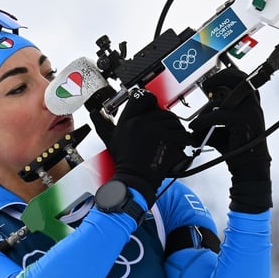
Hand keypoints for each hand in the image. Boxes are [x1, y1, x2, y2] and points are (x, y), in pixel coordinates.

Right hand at [99, 91, 188, 206]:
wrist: (134, 179)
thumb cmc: (124, 162)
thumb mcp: (111, 140)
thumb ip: (103, 124)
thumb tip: (94, 114)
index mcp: (127, 120)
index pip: (141, 98)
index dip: (151, 100)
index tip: (154, 106)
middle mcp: (140, 122)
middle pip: (162, 111)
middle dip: (167, 121)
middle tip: (166, 132)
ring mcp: (155, 129)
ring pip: (174, 122)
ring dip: (177, 131)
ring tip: (172, 140)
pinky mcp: (167, 138)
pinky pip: (182, 134)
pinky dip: (184, 140)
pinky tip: (179, 145)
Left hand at [188, 67, 271, 212]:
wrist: (248, 169)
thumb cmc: (236, 150)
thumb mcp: (224, 130)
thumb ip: (215, 117)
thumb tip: (196, 116)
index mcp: (252, 105)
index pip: (243, 79)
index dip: (227, 75)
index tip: (211, 82)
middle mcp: (253, 105)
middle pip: (237, 78)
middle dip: (220, 77)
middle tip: (206, 85)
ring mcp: (250, 112)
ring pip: (220, 103)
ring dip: (204, 113)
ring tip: (195, 125)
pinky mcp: (243, 120)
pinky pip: (217, 116)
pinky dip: (203, 122)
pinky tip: (195, 129)